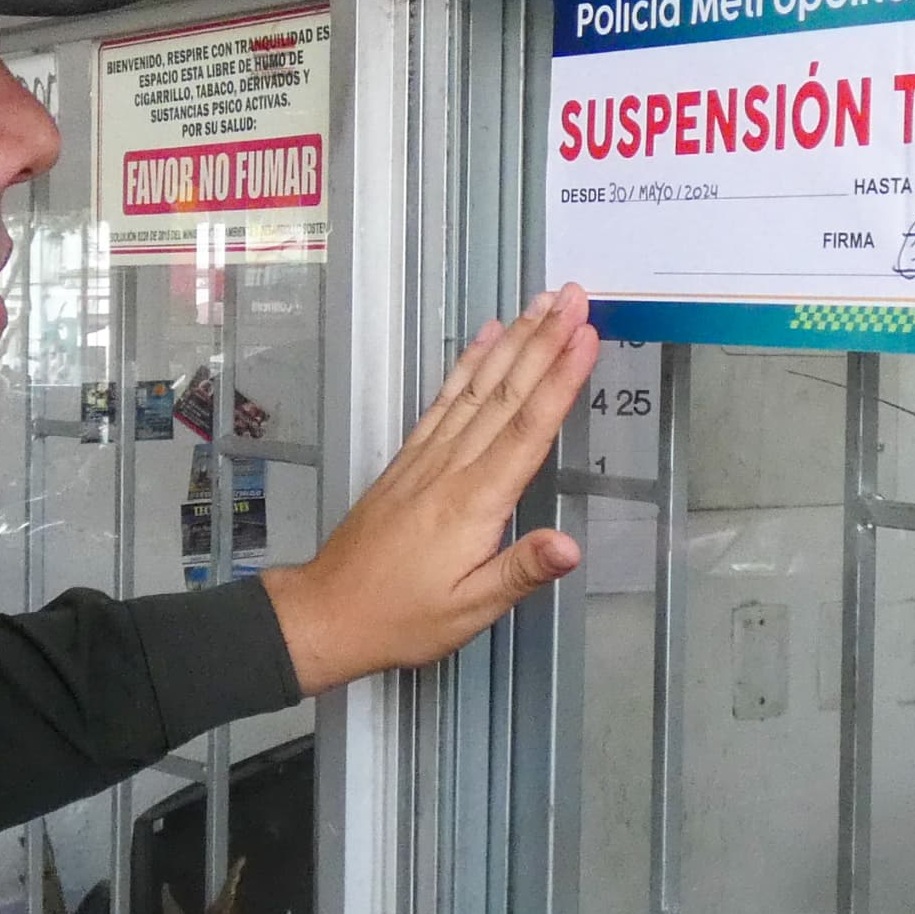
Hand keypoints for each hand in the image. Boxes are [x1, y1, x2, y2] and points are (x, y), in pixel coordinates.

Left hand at [260, 286, 599, 692]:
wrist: (328, 612)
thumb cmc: (402, 616)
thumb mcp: (469, 610)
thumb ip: (521, 571)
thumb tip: (571, 546)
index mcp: (474, 503)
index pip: (527, 429)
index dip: (561, 379)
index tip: (586, 335)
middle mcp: (451, 468)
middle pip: (506, 394)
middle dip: (544, 341)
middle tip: (573, 296)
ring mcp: (427, 457)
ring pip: (477, 387)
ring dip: (513, 341)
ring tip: (540, 302)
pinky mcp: (410, 458)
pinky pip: (444, 400)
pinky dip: (467, 363)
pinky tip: (486, 337)